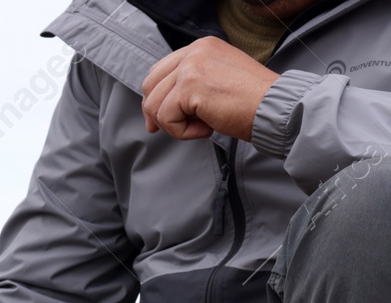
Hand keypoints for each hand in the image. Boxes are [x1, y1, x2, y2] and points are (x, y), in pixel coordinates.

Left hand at [142, 37, 279, 140]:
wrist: (274, 108)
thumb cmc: (250, 101)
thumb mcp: (216, 81)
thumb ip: (189, 83)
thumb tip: (156, 107)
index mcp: (201, 47)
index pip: (160, 71)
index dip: (156, 99)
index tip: (160, 120)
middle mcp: (194, 51)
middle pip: (150, 87)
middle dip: (157, 113)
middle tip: (177, 127)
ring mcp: (191, 66)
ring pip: (154, 105)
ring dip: (174, 124)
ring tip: (203, 125)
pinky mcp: (190, 86)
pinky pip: (166, 118)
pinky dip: (182, 132)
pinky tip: (206, 128)